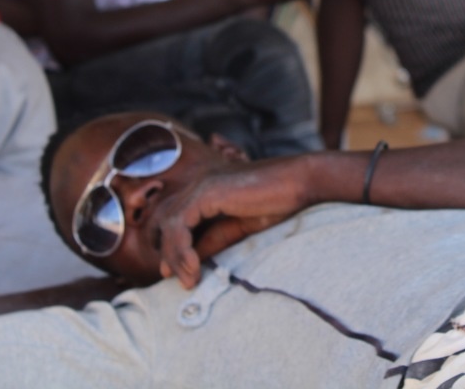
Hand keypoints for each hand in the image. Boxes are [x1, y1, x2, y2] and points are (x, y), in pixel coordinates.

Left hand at [155, 157, 313, 288]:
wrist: (300, 183)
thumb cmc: (277, 202)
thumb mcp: (238, 228)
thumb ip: (213, 239)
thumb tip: (190, 261)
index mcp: (205, 191)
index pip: (173, 219)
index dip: (169, 246)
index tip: (173, 273)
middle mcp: (198, 185)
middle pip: (164, 220)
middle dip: (167, 252)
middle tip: (177, 280)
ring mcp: (201, 186)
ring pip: (169, 224)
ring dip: (175, 256)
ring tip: (190, 280)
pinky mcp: (207, 192)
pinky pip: (180, 224)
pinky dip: (182, 249)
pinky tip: (194, 268)